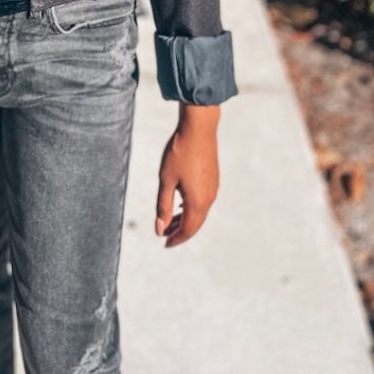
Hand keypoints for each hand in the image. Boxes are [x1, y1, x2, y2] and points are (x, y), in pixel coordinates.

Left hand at [155, 105, 220, 246]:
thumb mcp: (166, 180)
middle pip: (195, 223)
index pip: (187, 230)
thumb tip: (160, 229)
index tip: (164, 244)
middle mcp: (209, 198)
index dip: (175, 239)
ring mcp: (213, 188)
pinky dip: (192, 208)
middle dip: (180, 231)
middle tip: (165, 235)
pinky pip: (203, 201)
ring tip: (171, 221)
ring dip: (186, 219)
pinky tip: (182, 203)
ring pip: (200, 212)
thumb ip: (163, 206)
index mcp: (197, 202)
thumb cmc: (180, 153)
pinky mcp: (213, 179)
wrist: (199, 129)